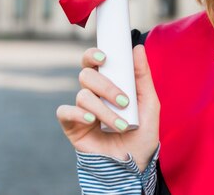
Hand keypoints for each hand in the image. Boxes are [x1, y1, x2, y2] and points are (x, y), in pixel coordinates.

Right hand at [56, 45, 159, 171]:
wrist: (134, 166)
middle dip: (106, 86)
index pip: (93, 62)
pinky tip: (91, 120)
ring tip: (121, 125)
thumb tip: (138, 48)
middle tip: (123, 101)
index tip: (104, 57)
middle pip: (87, 76)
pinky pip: (64, 112)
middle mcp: (92, 94)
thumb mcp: (149, 104)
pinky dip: (77, 113)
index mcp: (108, 84)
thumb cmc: (142, 134)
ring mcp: (81, 109)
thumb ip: (143, 77)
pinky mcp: (72, 126)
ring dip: (104, 110)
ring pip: (83, 96)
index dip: (93, 55)